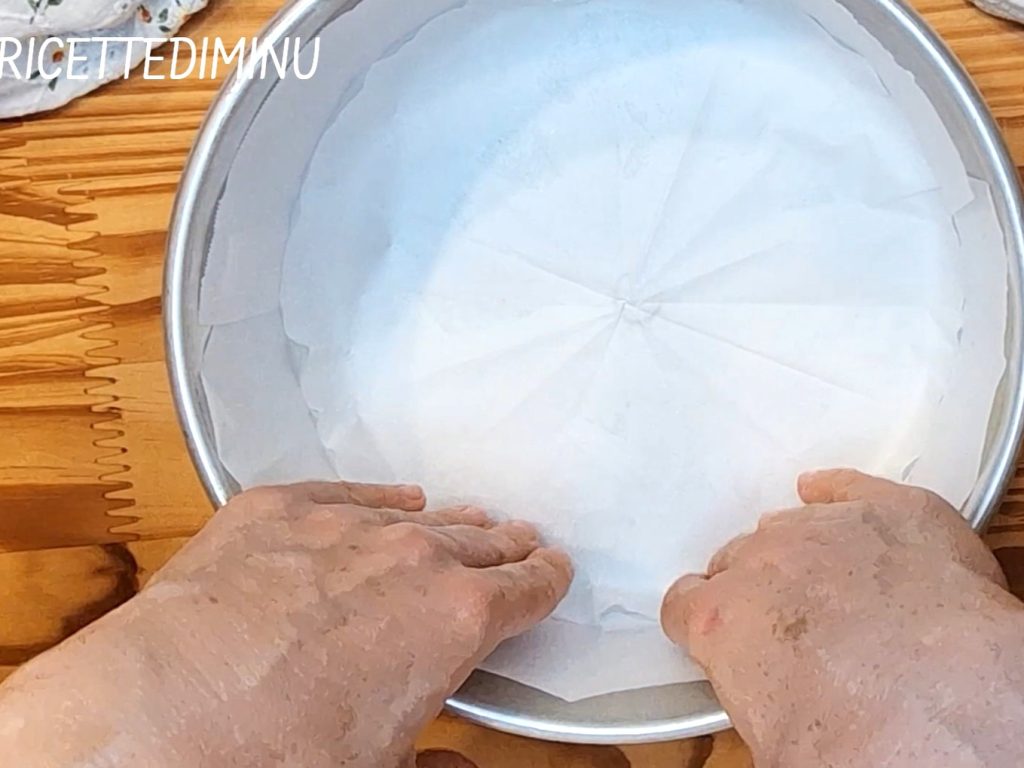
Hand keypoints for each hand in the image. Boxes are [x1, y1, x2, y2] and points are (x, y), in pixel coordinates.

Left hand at [0, 481, 571, 767]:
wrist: (164, 717)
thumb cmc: (277, 754)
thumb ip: (437, 762)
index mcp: (456, 620)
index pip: (529, 586)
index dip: (546, 580)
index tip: (550, 572)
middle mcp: (412, 557)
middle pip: (481, 542)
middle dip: (504, 546)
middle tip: (517, 543)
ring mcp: (343, 526)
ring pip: (419, 515)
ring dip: (446, 523)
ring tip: (463, 522)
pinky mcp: (278, 509)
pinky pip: (347, 493)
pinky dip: (375, 500)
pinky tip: (390, 501)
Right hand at [661, 469, 1023, 767]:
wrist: (941, 706)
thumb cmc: (857, 736)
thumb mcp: (772, 743)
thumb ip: (748, 693)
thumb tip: (770, 708)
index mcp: (720, 621)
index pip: (684, 604)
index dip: (701, 621)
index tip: (721, 635)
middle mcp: (763, 561)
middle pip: (740, 560)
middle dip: (760, 588)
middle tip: (795, 627)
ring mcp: (825, 528)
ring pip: (792, 525)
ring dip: (804, 552)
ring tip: (834, 586)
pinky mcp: (890, 510)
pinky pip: (847, 486)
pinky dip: (839, 494)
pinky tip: (831, 497)